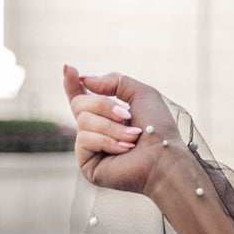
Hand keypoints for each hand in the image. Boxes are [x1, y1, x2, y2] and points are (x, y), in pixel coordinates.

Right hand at [61, 64, 177, 192]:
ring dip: (112, 127)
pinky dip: (107, 141)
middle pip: (79, 104)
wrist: (165, 158)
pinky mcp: (88, 164)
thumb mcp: (141, 94)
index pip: (80, 97)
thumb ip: (115, 81)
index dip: (72, 83)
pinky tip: (125, 149)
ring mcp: (90, 149)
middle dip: (103, 106)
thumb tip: (86, 80)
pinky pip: (84, 139)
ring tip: (133, 138)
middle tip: (127, 117)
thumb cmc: (159, 129)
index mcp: (106, 116)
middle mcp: (95, 131)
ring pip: (83, 121)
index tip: (69, 68)